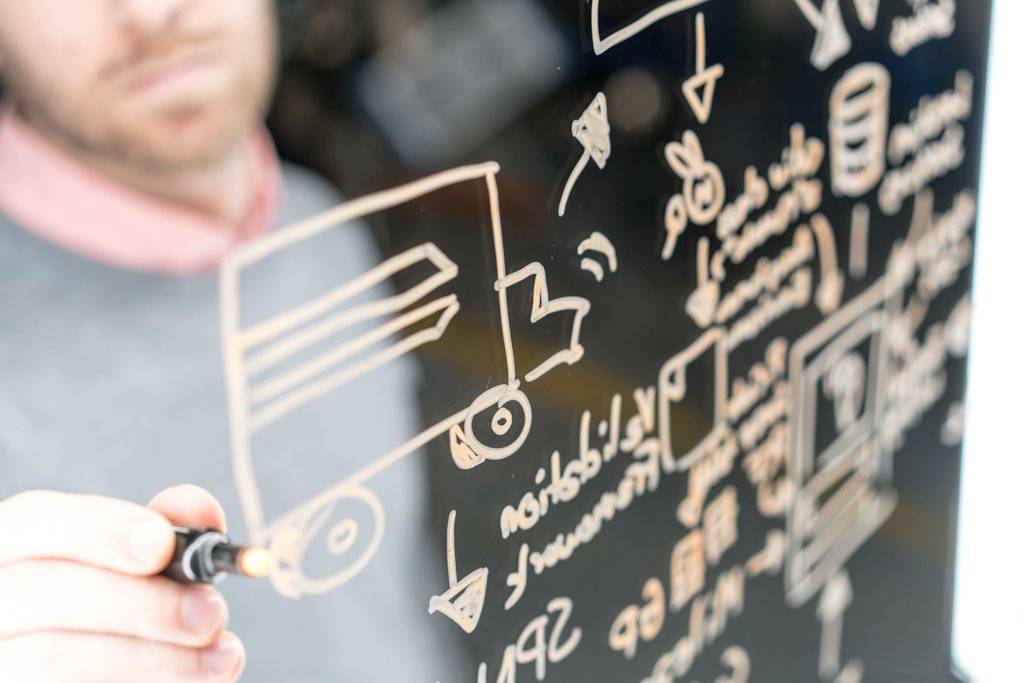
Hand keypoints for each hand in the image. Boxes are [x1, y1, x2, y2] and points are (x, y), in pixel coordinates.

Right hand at [0, 485, 244, 681]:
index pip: (34, 522)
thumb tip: (198, 508)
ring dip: (153, 656)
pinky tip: (194, 680)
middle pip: (43, 591)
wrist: (115, 673)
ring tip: (222, 657)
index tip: (163, 544)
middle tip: (212, 614)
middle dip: (141, 602)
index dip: (101, 529)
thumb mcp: (147, 566)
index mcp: (13, 551)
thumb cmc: (127, 616)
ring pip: (53, 656)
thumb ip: (170, 530)